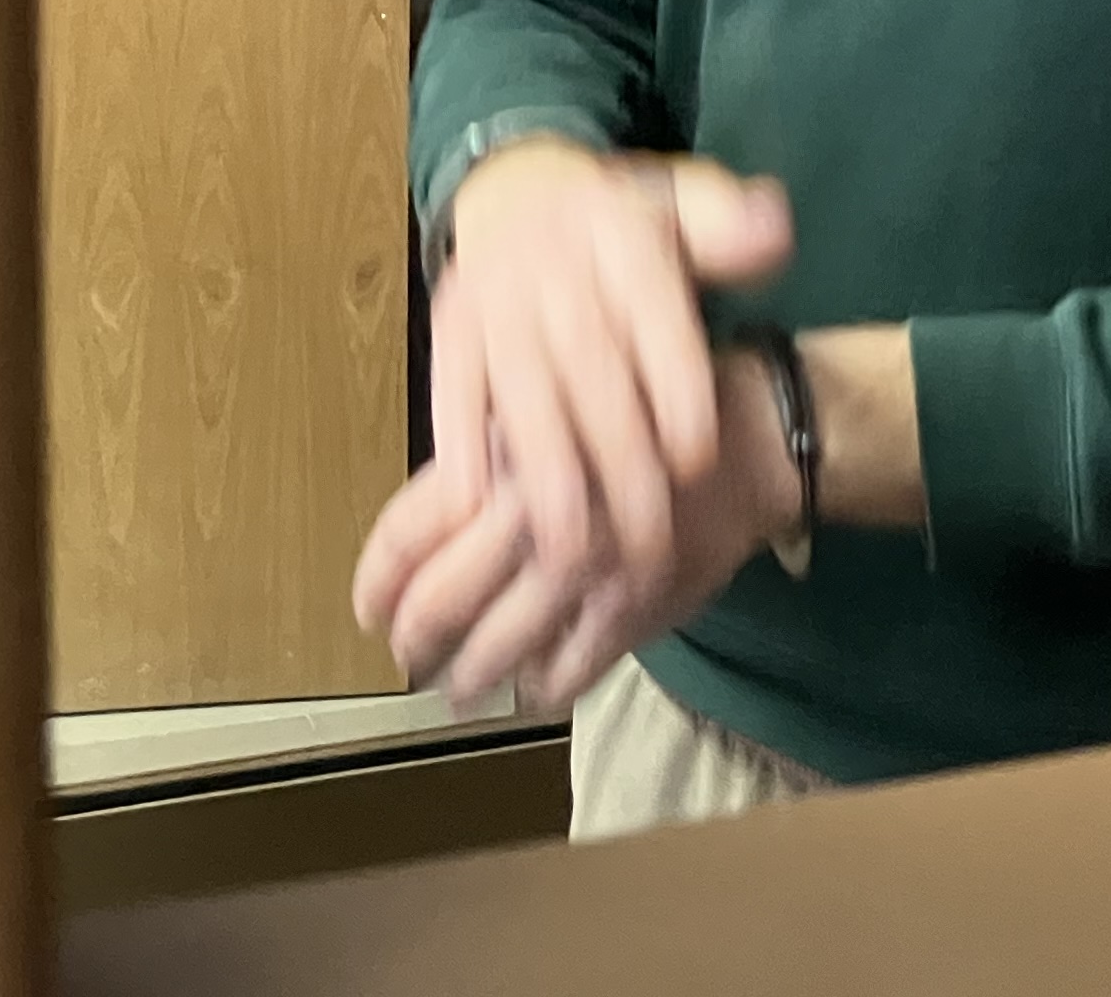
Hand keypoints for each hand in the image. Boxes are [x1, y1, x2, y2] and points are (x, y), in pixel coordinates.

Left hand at [354, 342, 802, 710]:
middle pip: (438, 603)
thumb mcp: (546, 420)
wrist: (742, 439)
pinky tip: (534, 689)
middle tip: (409, 659)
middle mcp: (530, 512)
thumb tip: (420, 541)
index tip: (368, 613)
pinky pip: (566, 674)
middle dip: (415, 644)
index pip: (405, 534)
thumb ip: (481, 474)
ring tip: (459, 689)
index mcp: (499, 458)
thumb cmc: (636, 420)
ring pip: (494, 650)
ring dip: (468, 679)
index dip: (377, 584)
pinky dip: (541, 690)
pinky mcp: (628, 608)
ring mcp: (580, 567)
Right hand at [406, 144, 792, 651]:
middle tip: (648, 537)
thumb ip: (732, 229)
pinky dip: (459, 447)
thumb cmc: (622, 223)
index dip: (675, 385)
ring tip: (569, 552)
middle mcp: (553, 259)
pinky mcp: (450, 325)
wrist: (518, 187)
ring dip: (541, 473)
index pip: (653, 310)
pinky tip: (476, 511)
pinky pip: (451, 387)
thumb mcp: (683, 206)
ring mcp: (493, 293)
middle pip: (588, 362)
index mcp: (622, 230)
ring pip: (520, 388)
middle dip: (617, 455)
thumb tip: (773, 232)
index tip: (697, 459)